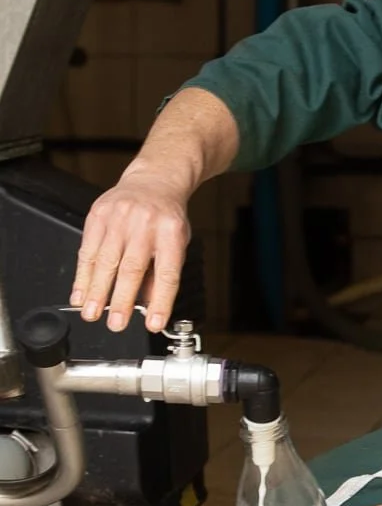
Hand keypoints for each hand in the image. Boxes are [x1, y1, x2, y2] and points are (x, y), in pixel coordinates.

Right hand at [70, 169, 191, 331]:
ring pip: (105, 261)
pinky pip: (87, 250)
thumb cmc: (166, 218)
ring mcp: (120, 218)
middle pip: (132, 268)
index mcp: (171, 232)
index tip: (154, 323)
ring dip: (96, 291)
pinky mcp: (98, 215)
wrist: (153, 181)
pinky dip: (82, 275)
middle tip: (115, 323)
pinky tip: (79, 292)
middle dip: (121, 300)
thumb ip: (161, 273)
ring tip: (91, 313)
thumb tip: (146, 308)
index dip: (161, 301)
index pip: (167, 273)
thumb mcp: (177, 243)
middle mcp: (145, 224)